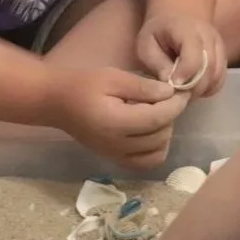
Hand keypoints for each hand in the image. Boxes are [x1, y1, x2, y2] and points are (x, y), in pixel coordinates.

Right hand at [50, 66, 189, 171]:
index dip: (175, 104)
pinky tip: (151, 131)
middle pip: (160, 135)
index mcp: (116, 122)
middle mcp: (117, 145)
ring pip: (157, 151)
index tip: (181, 91)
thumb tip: (170, 93)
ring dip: (164, 131)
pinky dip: (155, 148)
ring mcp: (116, 156)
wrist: (58, 103)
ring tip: (156, 113)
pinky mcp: (116, 160)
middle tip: (165, 97)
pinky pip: (145, 162)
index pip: (158, 118)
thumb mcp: (113, 77)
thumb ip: (143, 87)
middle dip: (169, 115)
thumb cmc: (84, 85)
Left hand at [137, 12, 226, 98]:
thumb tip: (170, 82)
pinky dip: (209, 88)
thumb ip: (156, 62)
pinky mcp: (222, 56)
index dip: (185, 74)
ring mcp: (219, 46)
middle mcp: (209, 36)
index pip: (194, 56)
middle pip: (209, 69)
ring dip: (201, 90)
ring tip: (184, 93)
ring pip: (217, 75)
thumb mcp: (146, 43)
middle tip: (176, 95)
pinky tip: (194, 89)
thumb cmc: (157, 31)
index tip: (173, 86)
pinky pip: (220, 78)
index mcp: (187, 30)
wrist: (177, 15)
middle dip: (193, 88)